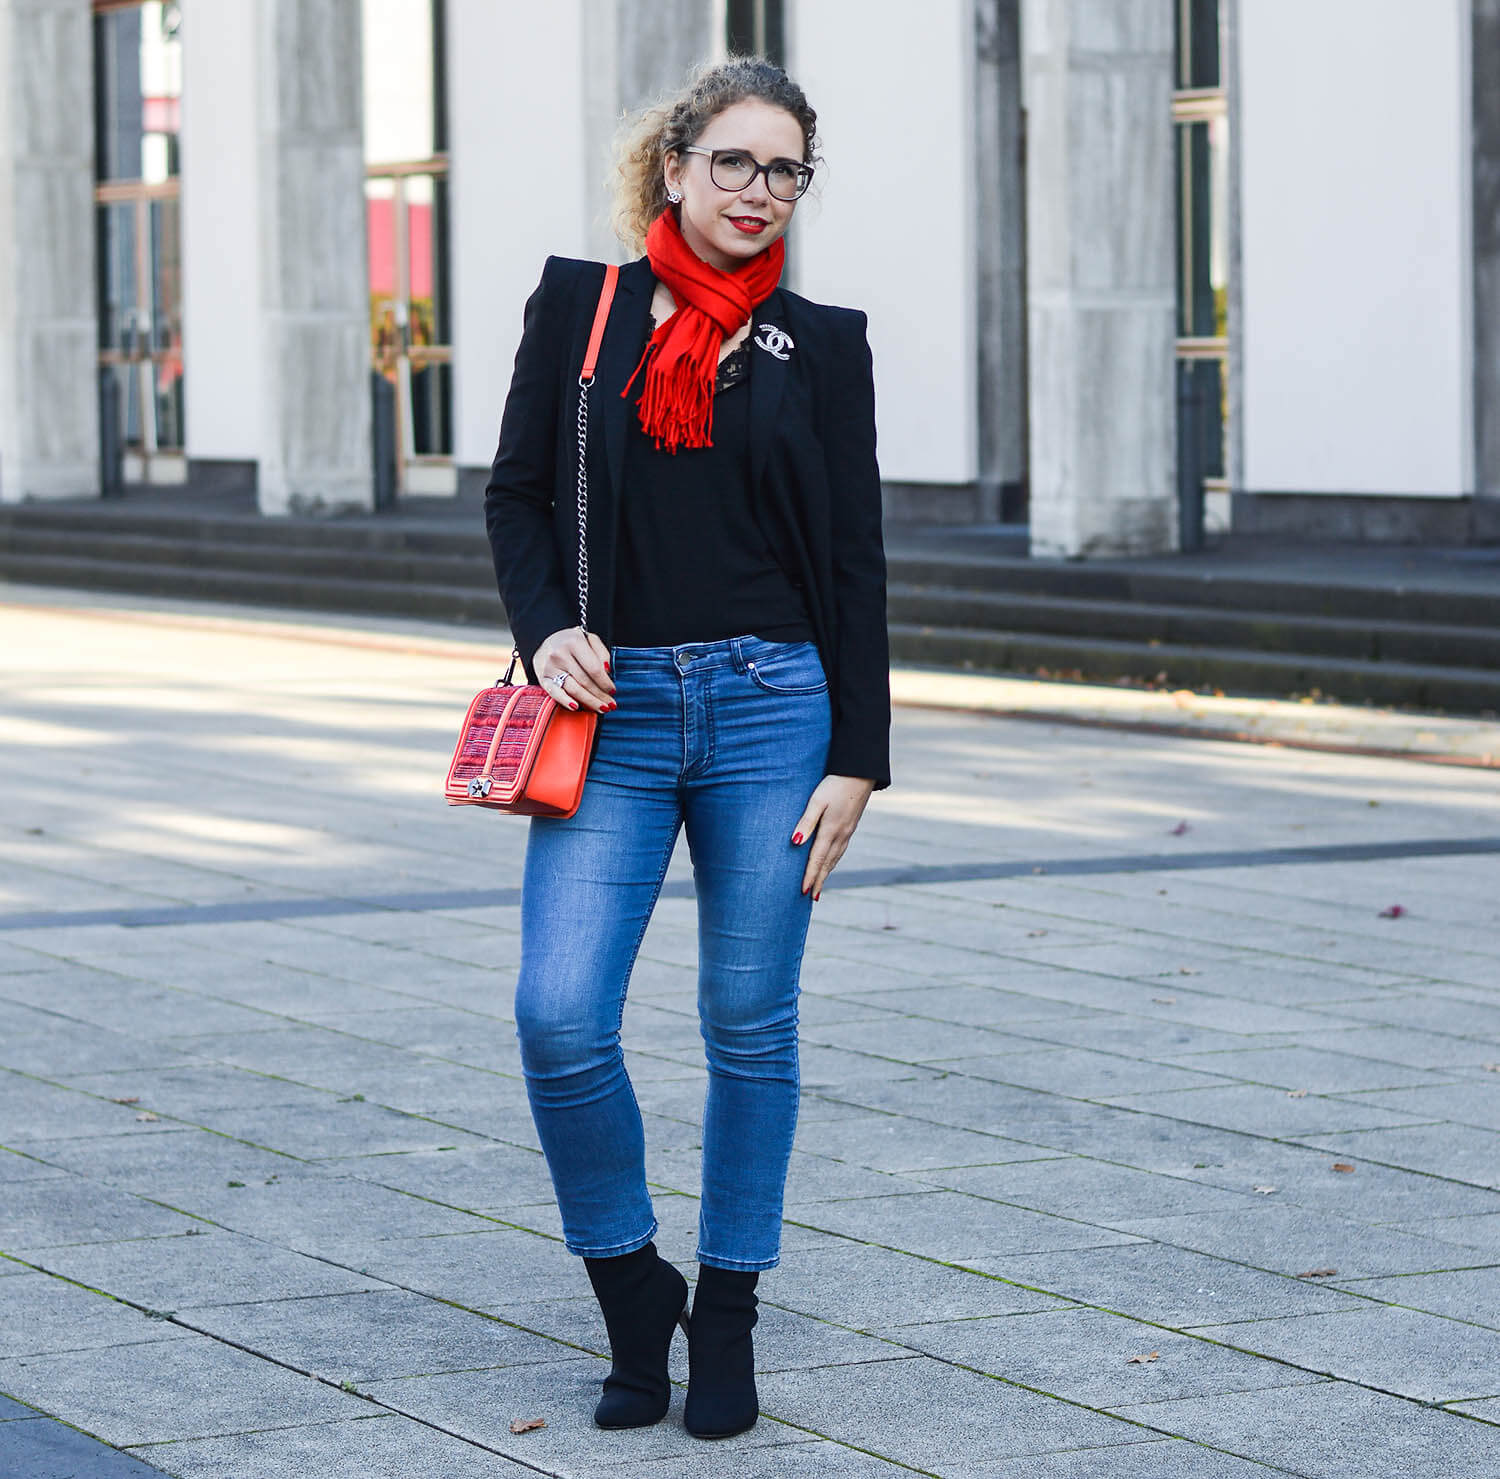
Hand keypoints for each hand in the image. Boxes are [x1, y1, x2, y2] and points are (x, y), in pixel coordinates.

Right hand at [530, 627, 615, 712]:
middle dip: (600, 696)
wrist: (545, 640)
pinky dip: (565, 701)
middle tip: (611, 705)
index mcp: (574, 643)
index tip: (613, 690)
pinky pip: (554, 693)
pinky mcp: (543, 678)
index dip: (605, 682)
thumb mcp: (590, 639)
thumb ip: (602, 652)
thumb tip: (606, 671)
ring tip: (601, 708)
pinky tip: (576, 707)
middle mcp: (560, 654)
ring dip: (589, 702)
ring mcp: (550, 667)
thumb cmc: (572, 642)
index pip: (594, 668)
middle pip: (585, 681)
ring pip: (573, 689)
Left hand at [791, 774, 874, 899]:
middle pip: (827, 864)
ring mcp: (848, 832)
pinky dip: (834, 861)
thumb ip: (806, 822)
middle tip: (811, 897)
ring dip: (827, 873)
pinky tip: (831, 863)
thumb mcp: (816, 800)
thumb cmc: (834, 784)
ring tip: (819, 886)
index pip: (817, 859)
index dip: (810, 876)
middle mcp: (841, 835)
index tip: (803, 892)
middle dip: (819, 881)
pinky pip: (841, 850)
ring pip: (835, 858)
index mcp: (831, 831)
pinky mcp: (851, 826)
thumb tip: (795, 843)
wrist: (860, 773)